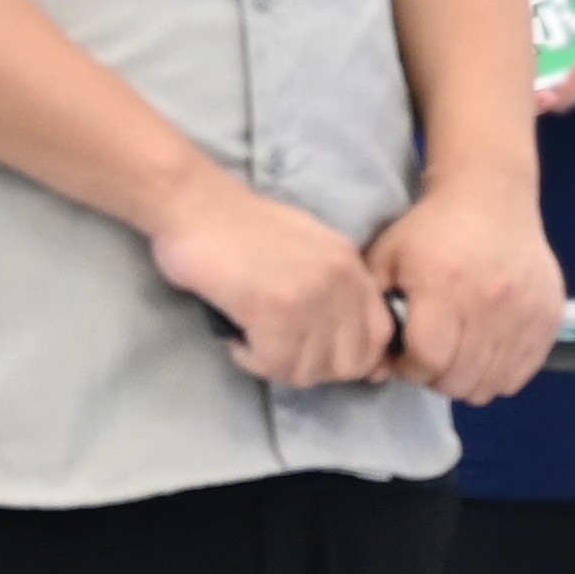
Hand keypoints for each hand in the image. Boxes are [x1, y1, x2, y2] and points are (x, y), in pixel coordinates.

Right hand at [152, 168, 393, 390]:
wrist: (194, 203)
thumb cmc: (239, 226)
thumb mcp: (307, 248)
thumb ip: (332, 287)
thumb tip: (347, 340)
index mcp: (350, 264)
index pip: (380, 334)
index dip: (354, 359)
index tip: (319, 358)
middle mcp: (340, 280)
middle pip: (350, 363)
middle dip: (313, 369)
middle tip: (279, 352)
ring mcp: (311, 295)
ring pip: (309, 370)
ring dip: (276, 364)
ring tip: (252, 339)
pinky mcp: (275, 310)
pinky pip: (273, 365)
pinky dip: (250, 360)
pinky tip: (236, 338)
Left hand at [370, 173, 561, 403]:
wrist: (492, 197)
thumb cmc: (431, 229)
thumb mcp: (387, 255)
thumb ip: (372, 307)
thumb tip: (374, 360)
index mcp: (445, 287)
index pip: (427, 361)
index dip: (409, 368)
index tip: (405, 355)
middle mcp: (490, 303)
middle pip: (459, 380)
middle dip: (436, 376)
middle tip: (431, 355)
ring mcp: (526, 313)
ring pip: (490, 384)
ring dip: (468, 379)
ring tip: (457, 355)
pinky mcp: (549, 319)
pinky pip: (520, 375)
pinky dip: (499, 373)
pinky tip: (484, 350)